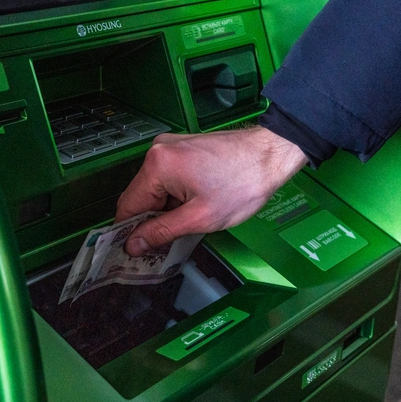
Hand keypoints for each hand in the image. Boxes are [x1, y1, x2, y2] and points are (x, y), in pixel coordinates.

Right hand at [115, 126, 308, 255]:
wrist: (271, 154)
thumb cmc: (242, 186)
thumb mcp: (200, 218)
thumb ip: (161, 231)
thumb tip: (131, 245)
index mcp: (157, 165)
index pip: (128, 205)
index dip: (129, 233)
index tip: (133, 255)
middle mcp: (157, 151)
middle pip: (141, 196)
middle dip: (150, 222)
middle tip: (161, 249)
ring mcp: (170, 147)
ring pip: (156, 189)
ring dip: (165, 211)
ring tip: (183, 229)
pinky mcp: (183, 148)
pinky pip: (168, 178)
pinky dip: (175, 197)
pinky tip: (190, 210)